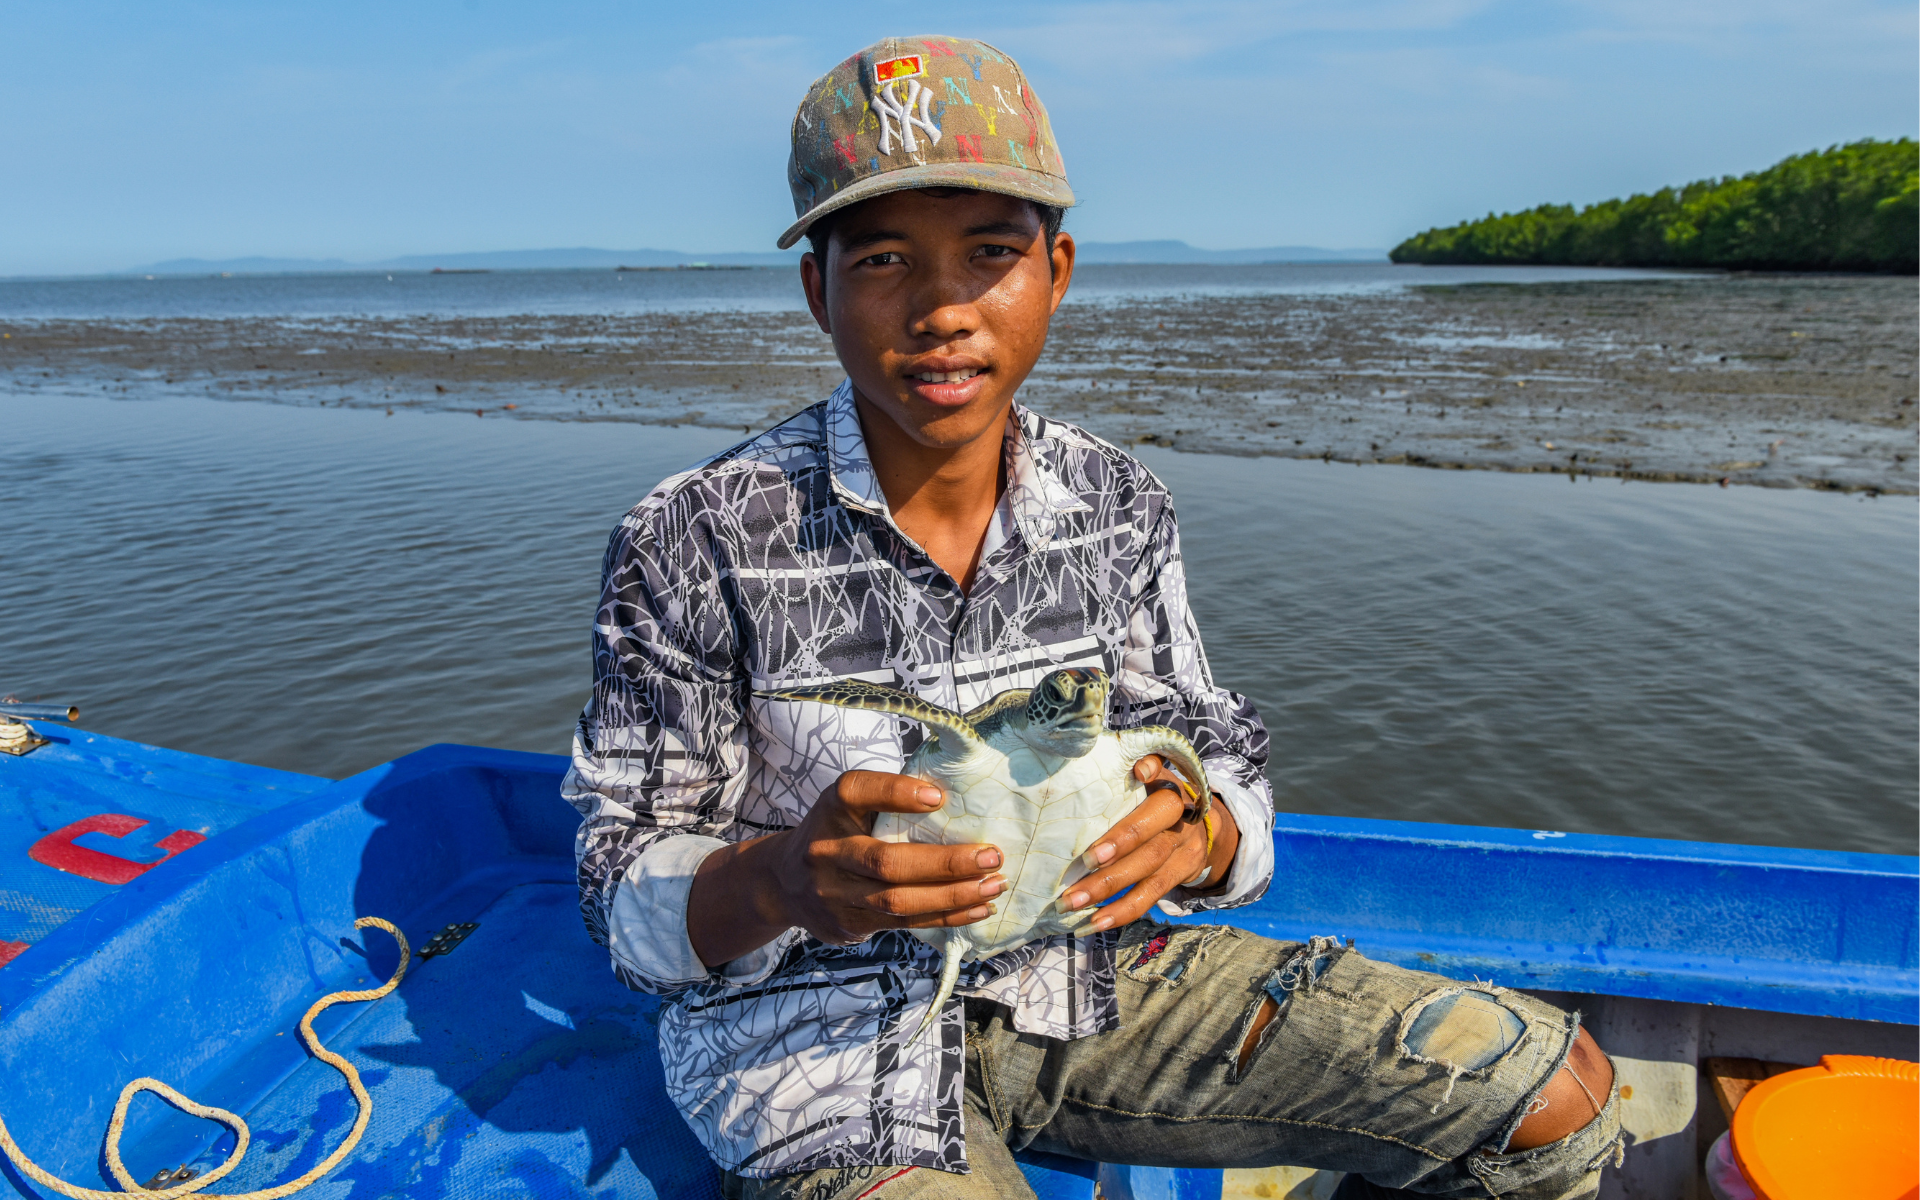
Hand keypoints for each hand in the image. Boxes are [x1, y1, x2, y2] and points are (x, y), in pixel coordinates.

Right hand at [689, 769, 1004, 966]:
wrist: (783, 883)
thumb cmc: (835, 832)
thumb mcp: (846, 805)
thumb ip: (886, 798)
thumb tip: (957, 791)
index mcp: (830, 810)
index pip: (856, 793)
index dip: (896, 793)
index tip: (939, 796)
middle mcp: (827, 852)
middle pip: (886, 862)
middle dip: (945, 862)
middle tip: (991, 855)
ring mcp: (834, 895)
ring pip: (898, 900)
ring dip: (953, 895)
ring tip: (994, 885)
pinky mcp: (848, 925)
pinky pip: (904, 923)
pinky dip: (946, 916)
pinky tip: (978, 908)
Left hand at [1059, 756, 1239, 932]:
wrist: (1205, 825)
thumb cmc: (1160, 795)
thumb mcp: (1157, 774)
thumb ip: (1146, 765)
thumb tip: (1138, 767)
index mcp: (1171, 793)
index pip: (1159, 798)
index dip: (1138, 808)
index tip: (1114, 815)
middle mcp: (1181, 824)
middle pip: (1150, 844)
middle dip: (1115, 857)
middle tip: (1080, 870)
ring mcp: (1182, 853)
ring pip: (1148, 876)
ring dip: (1109, 892)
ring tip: (1073, 904)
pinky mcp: (1179, 877)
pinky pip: (1150, 898)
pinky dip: (1121, 912)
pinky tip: (1095, 922)